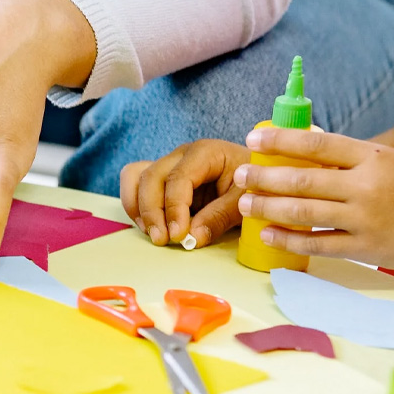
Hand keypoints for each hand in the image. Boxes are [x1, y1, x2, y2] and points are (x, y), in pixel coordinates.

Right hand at [119, 139, 251, 249]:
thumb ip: (219, 217)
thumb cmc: (253, 185)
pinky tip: (150, 226)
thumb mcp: (244, 201)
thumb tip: (192, 237)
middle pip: (151, 177)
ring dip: (139, 208)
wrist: (257, 178)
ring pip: (136, 177)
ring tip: (154, 233)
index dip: (174, 208)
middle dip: (152, 211)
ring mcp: (168, 165)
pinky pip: (135, 183)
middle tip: (163, 240)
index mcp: (205, 153)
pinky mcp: (162, 179)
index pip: (178, 178)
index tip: (178, 235)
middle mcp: (181, 155)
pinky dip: (136, 205)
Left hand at [234, 128, 393, 269]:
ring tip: (244, 203)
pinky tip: (267, 234)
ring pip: (304, 211)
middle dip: (264, 177)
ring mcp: (365, 219)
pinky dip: (288, 239)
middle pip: (302, 179)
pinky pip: (317, 244)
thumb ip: (354, 158)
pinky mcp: (365, 249)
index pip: (318, 143)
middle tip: (240, 175)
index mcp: (375, 157)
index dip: (281, 140)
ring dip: (268, 207)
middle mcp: (367, 186)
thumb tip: (306, 149)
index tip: (254, 139)